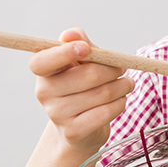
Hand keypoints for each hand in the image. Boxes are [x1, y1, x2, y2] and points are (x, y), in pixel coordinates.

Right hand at [30, 28, 132, 154]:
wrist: (81, 126)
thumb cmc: (83, 85)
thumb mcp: (82, 61)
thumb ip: (80, 43)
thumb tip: (72, 35)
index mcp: (44, 71)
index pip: (42, 61)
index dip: (63, 53)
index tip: (85, 48)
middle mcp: (44, 92)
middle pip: (88, 75)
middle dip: (114, 69)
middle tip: (123, 68)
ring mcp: (57, 114)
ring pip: (103, 94)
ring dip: (122, 86)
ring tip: (126, 84)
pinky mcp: (73, 131)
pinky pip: (106, 112)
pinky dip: (120, 103)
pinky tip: (119, 100)